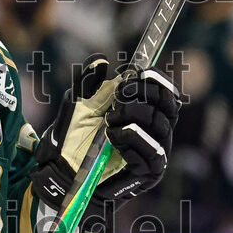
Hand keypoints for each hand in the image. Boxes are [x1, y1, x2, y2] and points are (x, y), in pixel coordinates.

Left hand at [31, 54, 180, 227]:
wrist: (63, 168)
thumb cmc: (75, 135)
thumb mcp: (78, 103)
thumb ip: (88, 81)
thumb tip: (102, 60)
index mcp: (145, 112)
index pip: (166, 93)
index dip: (157, 80)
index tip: (138, 72)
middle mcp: (156, 131)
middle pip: (169, 106)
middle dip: (143, 94)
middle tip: (118, 96)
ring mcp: (155, 152)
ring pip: (160, 126)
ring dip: (133, 116)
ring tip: (109, 120)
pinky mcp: (149, 172)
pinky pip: (152, 151)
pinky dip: (132, 138)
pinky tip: (113, 136)